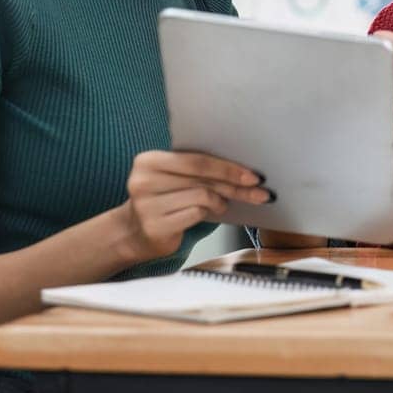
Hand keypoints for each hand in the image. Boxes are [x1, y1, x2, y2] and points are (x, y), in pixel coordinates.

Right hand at [116, 150, 269, 263]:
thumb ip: (197, 170)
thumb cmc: (162, 201)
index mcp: (148, 161)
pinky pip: (196, 214)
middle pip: (202, 178)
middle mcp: (143, 181)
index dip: (228, 167)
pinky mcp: (155, 226)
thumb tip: (243, 171)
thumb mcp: (173, 178)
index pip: (197, 160)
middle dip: (235, 185)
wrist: (132, 233)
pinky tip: (209, 213)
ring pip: (202, 196)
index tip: (253, 175)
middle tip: (259, 192)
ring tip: (222, 204)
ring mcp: (146, 205)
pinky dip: (209, 213)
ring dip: (220, 201)